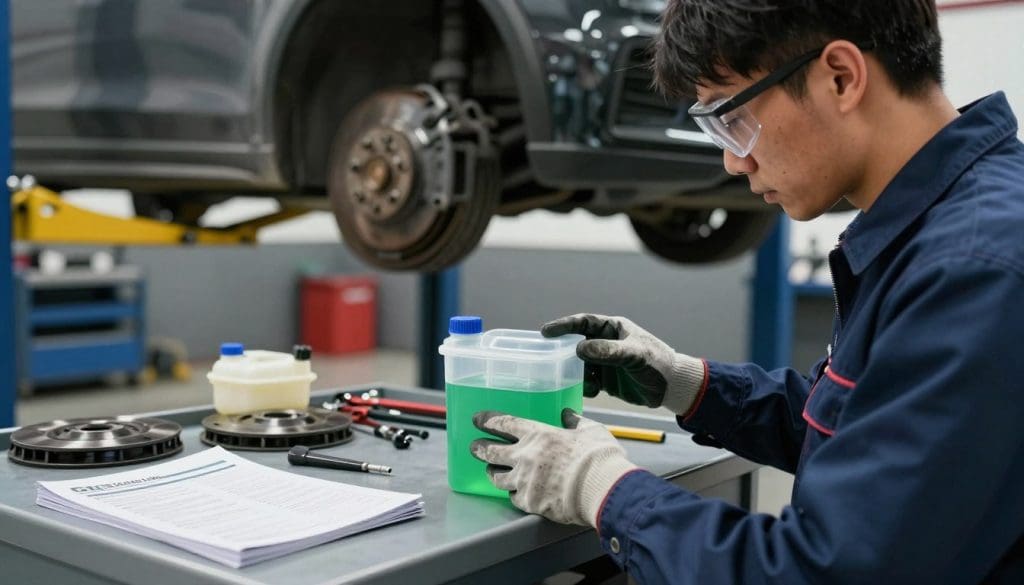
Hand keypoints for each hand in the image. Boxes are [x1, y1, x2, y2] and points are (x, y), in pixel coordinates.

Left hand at [470, 409, 638, 526]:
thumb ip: (576, 421)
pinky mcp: (529, 502)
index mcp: (539, 434)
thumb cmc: (598, 457)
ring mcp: (524, 480)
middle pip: (491, 451)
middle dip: (479, 448)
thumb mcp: (591, 430)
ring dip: (492, 473)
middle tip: (474, 447)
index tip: (477, 419)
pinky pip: (513, 498)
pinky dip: (513, 494)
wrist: (601, 488)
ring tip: (491, 472)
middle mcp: (525, 456)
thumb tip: (568, 415)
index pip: (505, 423)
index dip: (488, 420)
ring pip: (497, 477)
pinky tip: (515, 493)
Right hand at [541, 314, 705, 412]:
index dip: (563, 326)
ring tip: (575, 380)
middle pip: (575, 344)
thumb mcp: (634, 354)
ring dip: (573, 373)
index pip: (583, 323)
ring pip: (578, 365)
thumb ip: (608, 351)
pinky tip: (589, 391)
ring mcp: (603, 362)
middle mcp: (605, 343)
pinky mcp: (605, 381)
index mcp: (612, 329)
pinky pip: (586, 382)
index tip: (546, 332)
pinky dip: (583, 387)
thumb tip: (579, 349)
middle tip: (548, 360)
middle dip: (563, 352)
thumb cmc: (657, 363)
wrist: (671, 387)